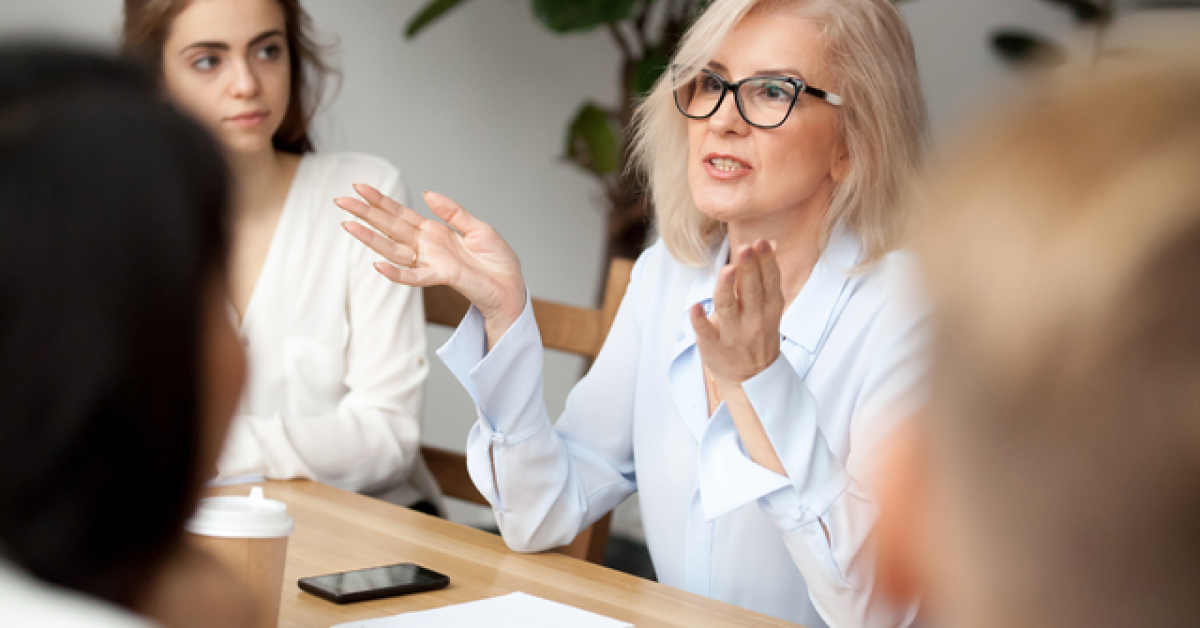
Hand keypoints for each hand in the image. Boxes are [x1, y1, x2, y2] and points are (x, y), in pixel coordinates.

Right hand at [335, 185, 525, 335]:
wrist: (511, 287)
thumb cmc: (497, 262)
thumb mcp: (478, 228)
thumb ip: (453, 212)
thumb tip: (427, 194)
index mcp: (435, 232)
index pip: (401, 214)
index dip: (381, 201)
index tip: (359, 188)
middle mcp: (427, 247)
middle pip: (390, 227)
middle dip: (365, 214)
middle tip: (340, 201)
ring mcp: (431, 262)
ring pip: (393, 249)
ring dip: (370, 238)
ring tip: (347, 225)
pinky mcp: (441, 276)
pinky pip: (414, 276)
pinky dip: (396, 273)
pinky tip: (377, 265)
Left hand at [691, 239, 782, 387]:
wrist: (751, 378)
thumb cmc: (757, 334)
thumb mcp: (769, 307)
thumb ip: (767, 276)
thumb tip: (770, 243)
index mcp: (768, 307)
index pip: (769, 281)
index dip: (766, 261)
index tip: (762, 242)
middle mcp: (753, 319)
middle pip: (750, 290)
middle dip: (748, 269)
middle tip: (745, 248)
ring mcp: (733, 333)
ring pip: (728, 307)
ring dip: (727, 288)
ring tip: (727, 270)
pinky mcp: (713, 345)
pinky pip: (706, 332)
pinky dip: (700, 320)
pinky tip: (695, 307)